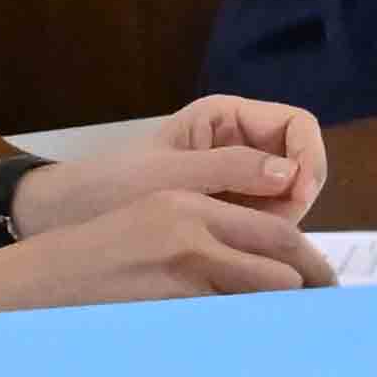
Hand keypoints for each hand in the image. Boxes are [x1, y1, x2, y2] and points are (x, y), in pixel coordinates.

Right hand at [0, 178, 325, 312]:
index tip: (324, 285)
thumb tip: (266, 273)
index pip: (275, 230)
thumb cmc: (89, 261)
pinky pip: (230, 322)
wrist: (28, 283)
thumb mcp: (149, 225)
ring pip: (265, 292)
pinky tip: (260, 352)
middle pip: (283, 259)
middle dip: (312, 291)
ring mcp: (183, 266)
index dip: (310, 261)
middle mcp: (194, 227)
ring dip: (285, 316)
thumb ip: (204, 239)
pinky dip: (250, 335)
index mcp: (189, 202)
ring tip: (297, 339)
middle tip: (325, 318)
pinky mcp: (169, 303)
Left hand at [10, 96, 324, 240]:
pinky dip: (263, 240)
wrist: (67, 218)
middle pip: (300, 164)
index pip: (297, 126)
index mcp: (227, 119)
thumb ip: (231, 170)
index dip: (309, 156)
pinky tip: (244, 257)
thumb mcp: (170, 176)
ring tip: (249, 247)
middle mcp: (240, 145)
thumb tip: (291, 175)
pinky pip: (264, 224)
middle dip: (296, 196)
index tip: (300, 194)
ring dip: (281, 223)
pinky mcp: (229, 214)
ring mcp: (236, 181)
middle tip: (273, 230)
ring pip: (288, 199)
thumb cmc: (111, 185)